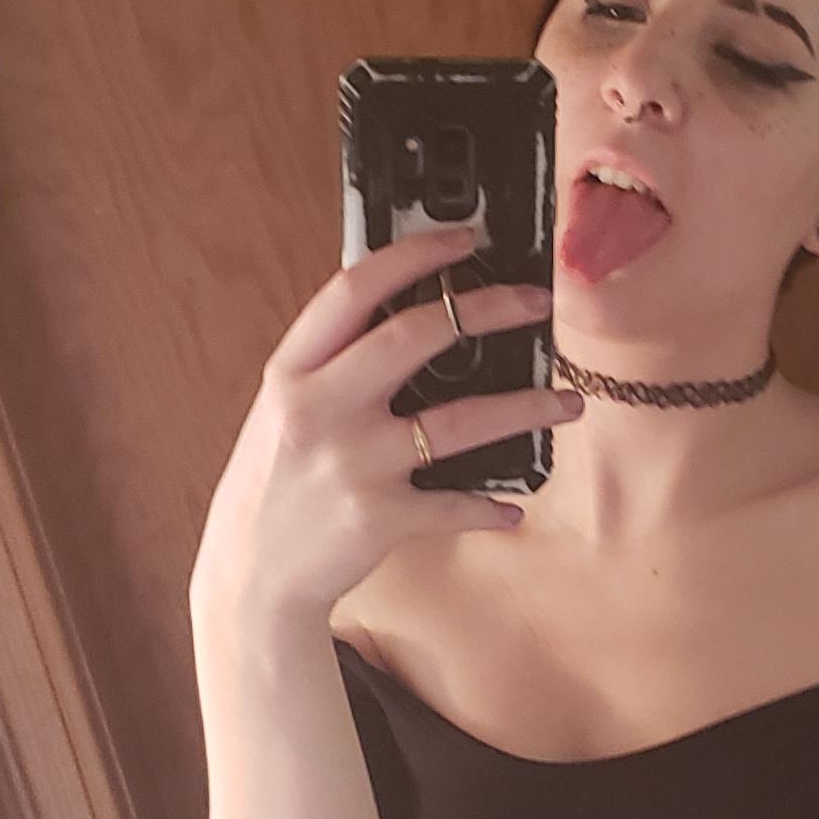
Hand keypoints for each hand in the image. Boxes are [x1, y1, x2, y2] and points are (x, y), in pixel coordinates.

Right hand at [189, 219, 582, 636]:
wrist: (250, 577)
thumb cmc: (273, 489)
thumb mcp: (282, 413)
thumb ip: (330, 369)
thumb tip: (410, 321)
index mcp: (291, 373)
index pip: (353, 289)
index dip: (413, 255)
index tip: (463, 241)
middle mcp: (320, 409)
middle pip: (416, 336)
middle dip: (488, 308)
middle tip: (535, 302)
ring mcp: (352, 464)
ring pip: (461, 421)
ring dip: (527, 408)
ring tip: (568, 402)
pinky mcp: (379, 518)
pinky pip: (456, 503)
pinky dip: (492, 506)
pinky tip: (512, 506)